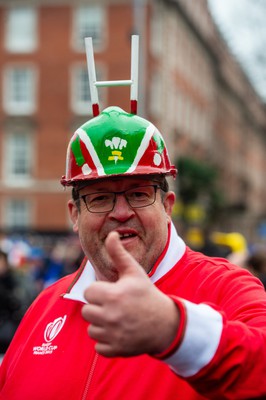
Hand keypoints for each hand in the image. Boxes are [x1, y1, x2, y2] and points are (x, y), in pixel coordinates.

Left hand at [81, 231, 179, 356]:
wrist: (166, 323)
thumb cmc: (147, 294)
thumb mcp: (134, 272)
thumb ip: (118, 253)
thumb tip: (110, 234)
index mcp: (113, 295)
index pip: (88, 293)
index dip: (99, 291)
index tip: (112, 292)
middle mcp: (110, 316)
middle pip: (87, 312)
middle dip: (98, 308)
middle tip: (114, 306)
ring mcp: (113, 335)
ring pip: (91, 329)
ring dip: (101, 325)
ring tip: (118, 319)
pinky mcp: (116, 350)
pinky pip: (99, 346)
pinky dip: (107, 342)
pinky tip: (120, 333)